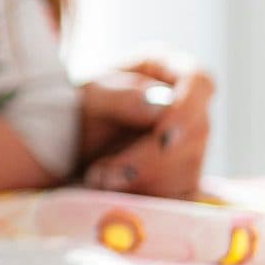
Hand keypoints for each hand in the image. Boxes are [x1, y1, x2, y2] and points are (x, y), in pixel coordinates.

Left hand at [78, 54, 215, 197]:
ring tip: (97, 176)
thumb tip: (161, 105)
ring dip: (141, 181)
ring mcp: (188, 142)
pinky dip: (144, 195)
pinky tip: (111, 187)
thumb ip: (121, 97)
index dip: (188, 111)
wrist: (64, 141)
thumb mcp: (88, 96)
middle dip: (151, 160)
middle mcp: (185, 104)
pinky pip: (178, 193)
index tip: (164, 139)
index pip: (200, 82)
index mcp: (167, 69)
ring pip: (188, 168)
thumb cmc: (76, 106)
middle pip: (196, 133)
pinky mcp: (181, 174)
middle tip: (106, 174)